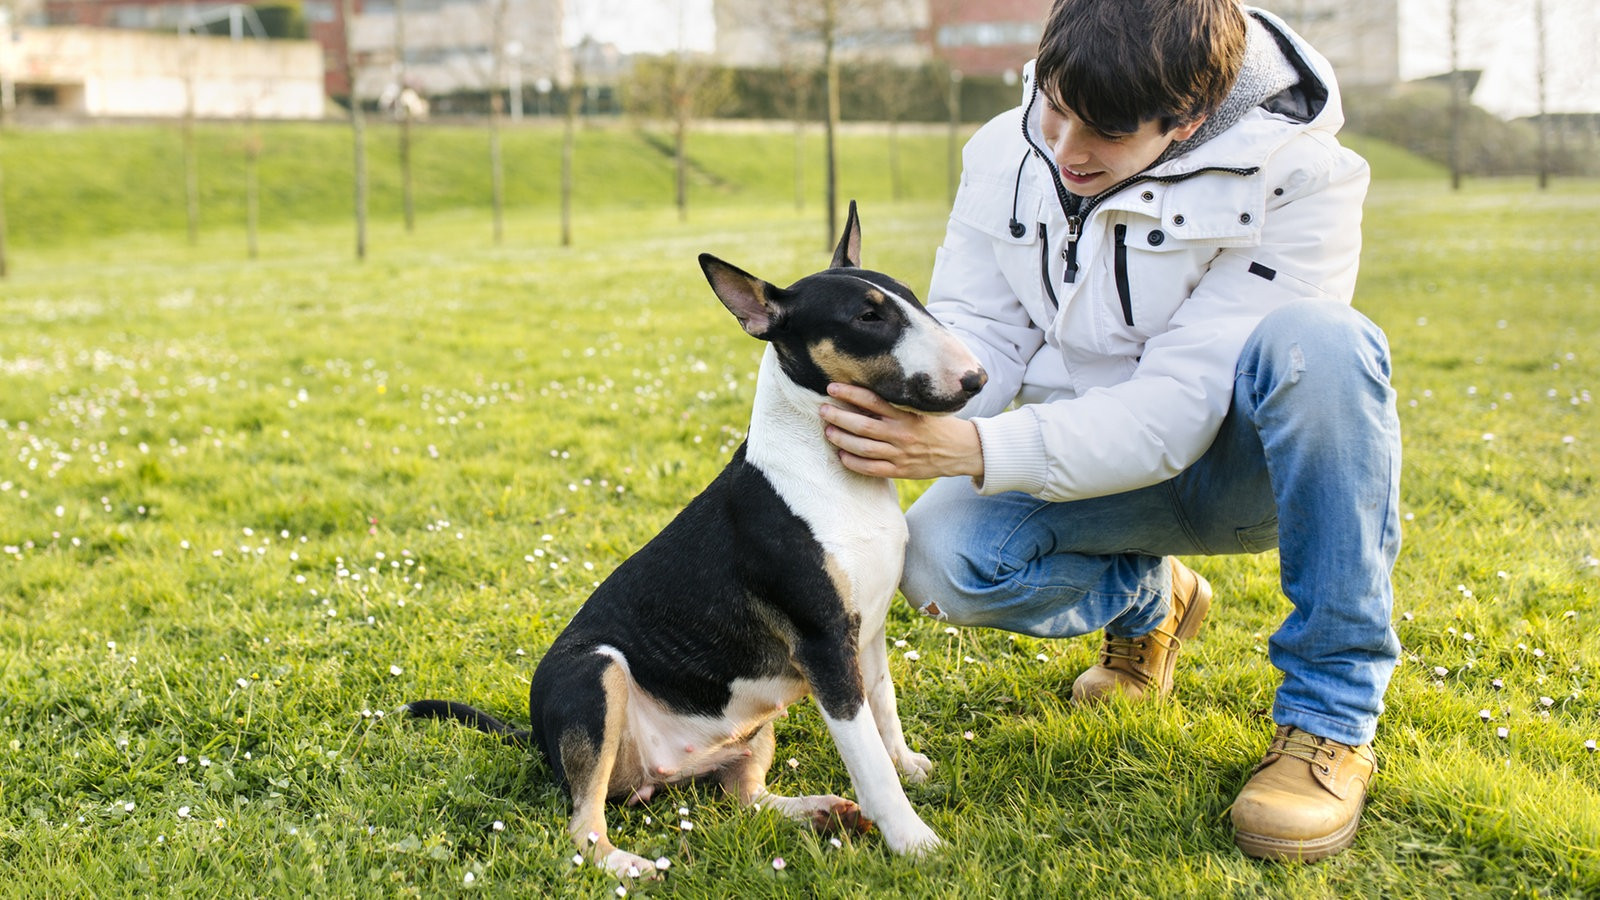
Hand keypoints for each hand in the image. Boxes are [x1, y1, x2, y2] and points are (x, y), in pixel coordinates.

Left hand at [819, 383, 983, 479]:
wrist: (962, 450)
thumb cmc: (938, 425)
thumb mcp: (922, 408)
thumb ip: (897, 403)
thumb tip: (866, 394)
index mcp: (907, 414)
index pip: (872, 400)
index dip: (850, 393)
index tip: (832, 388)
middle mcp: (902, 433)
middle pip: (862, 425)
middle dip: (838, 416)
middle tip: (823, 410)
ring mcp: (901, 454)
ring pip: (863, 448)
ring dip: (842, 439)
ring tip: (828, 431)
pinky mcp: (901, 471)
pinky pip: (872, 469)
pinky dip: (854, 463)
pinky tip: (842, 455)